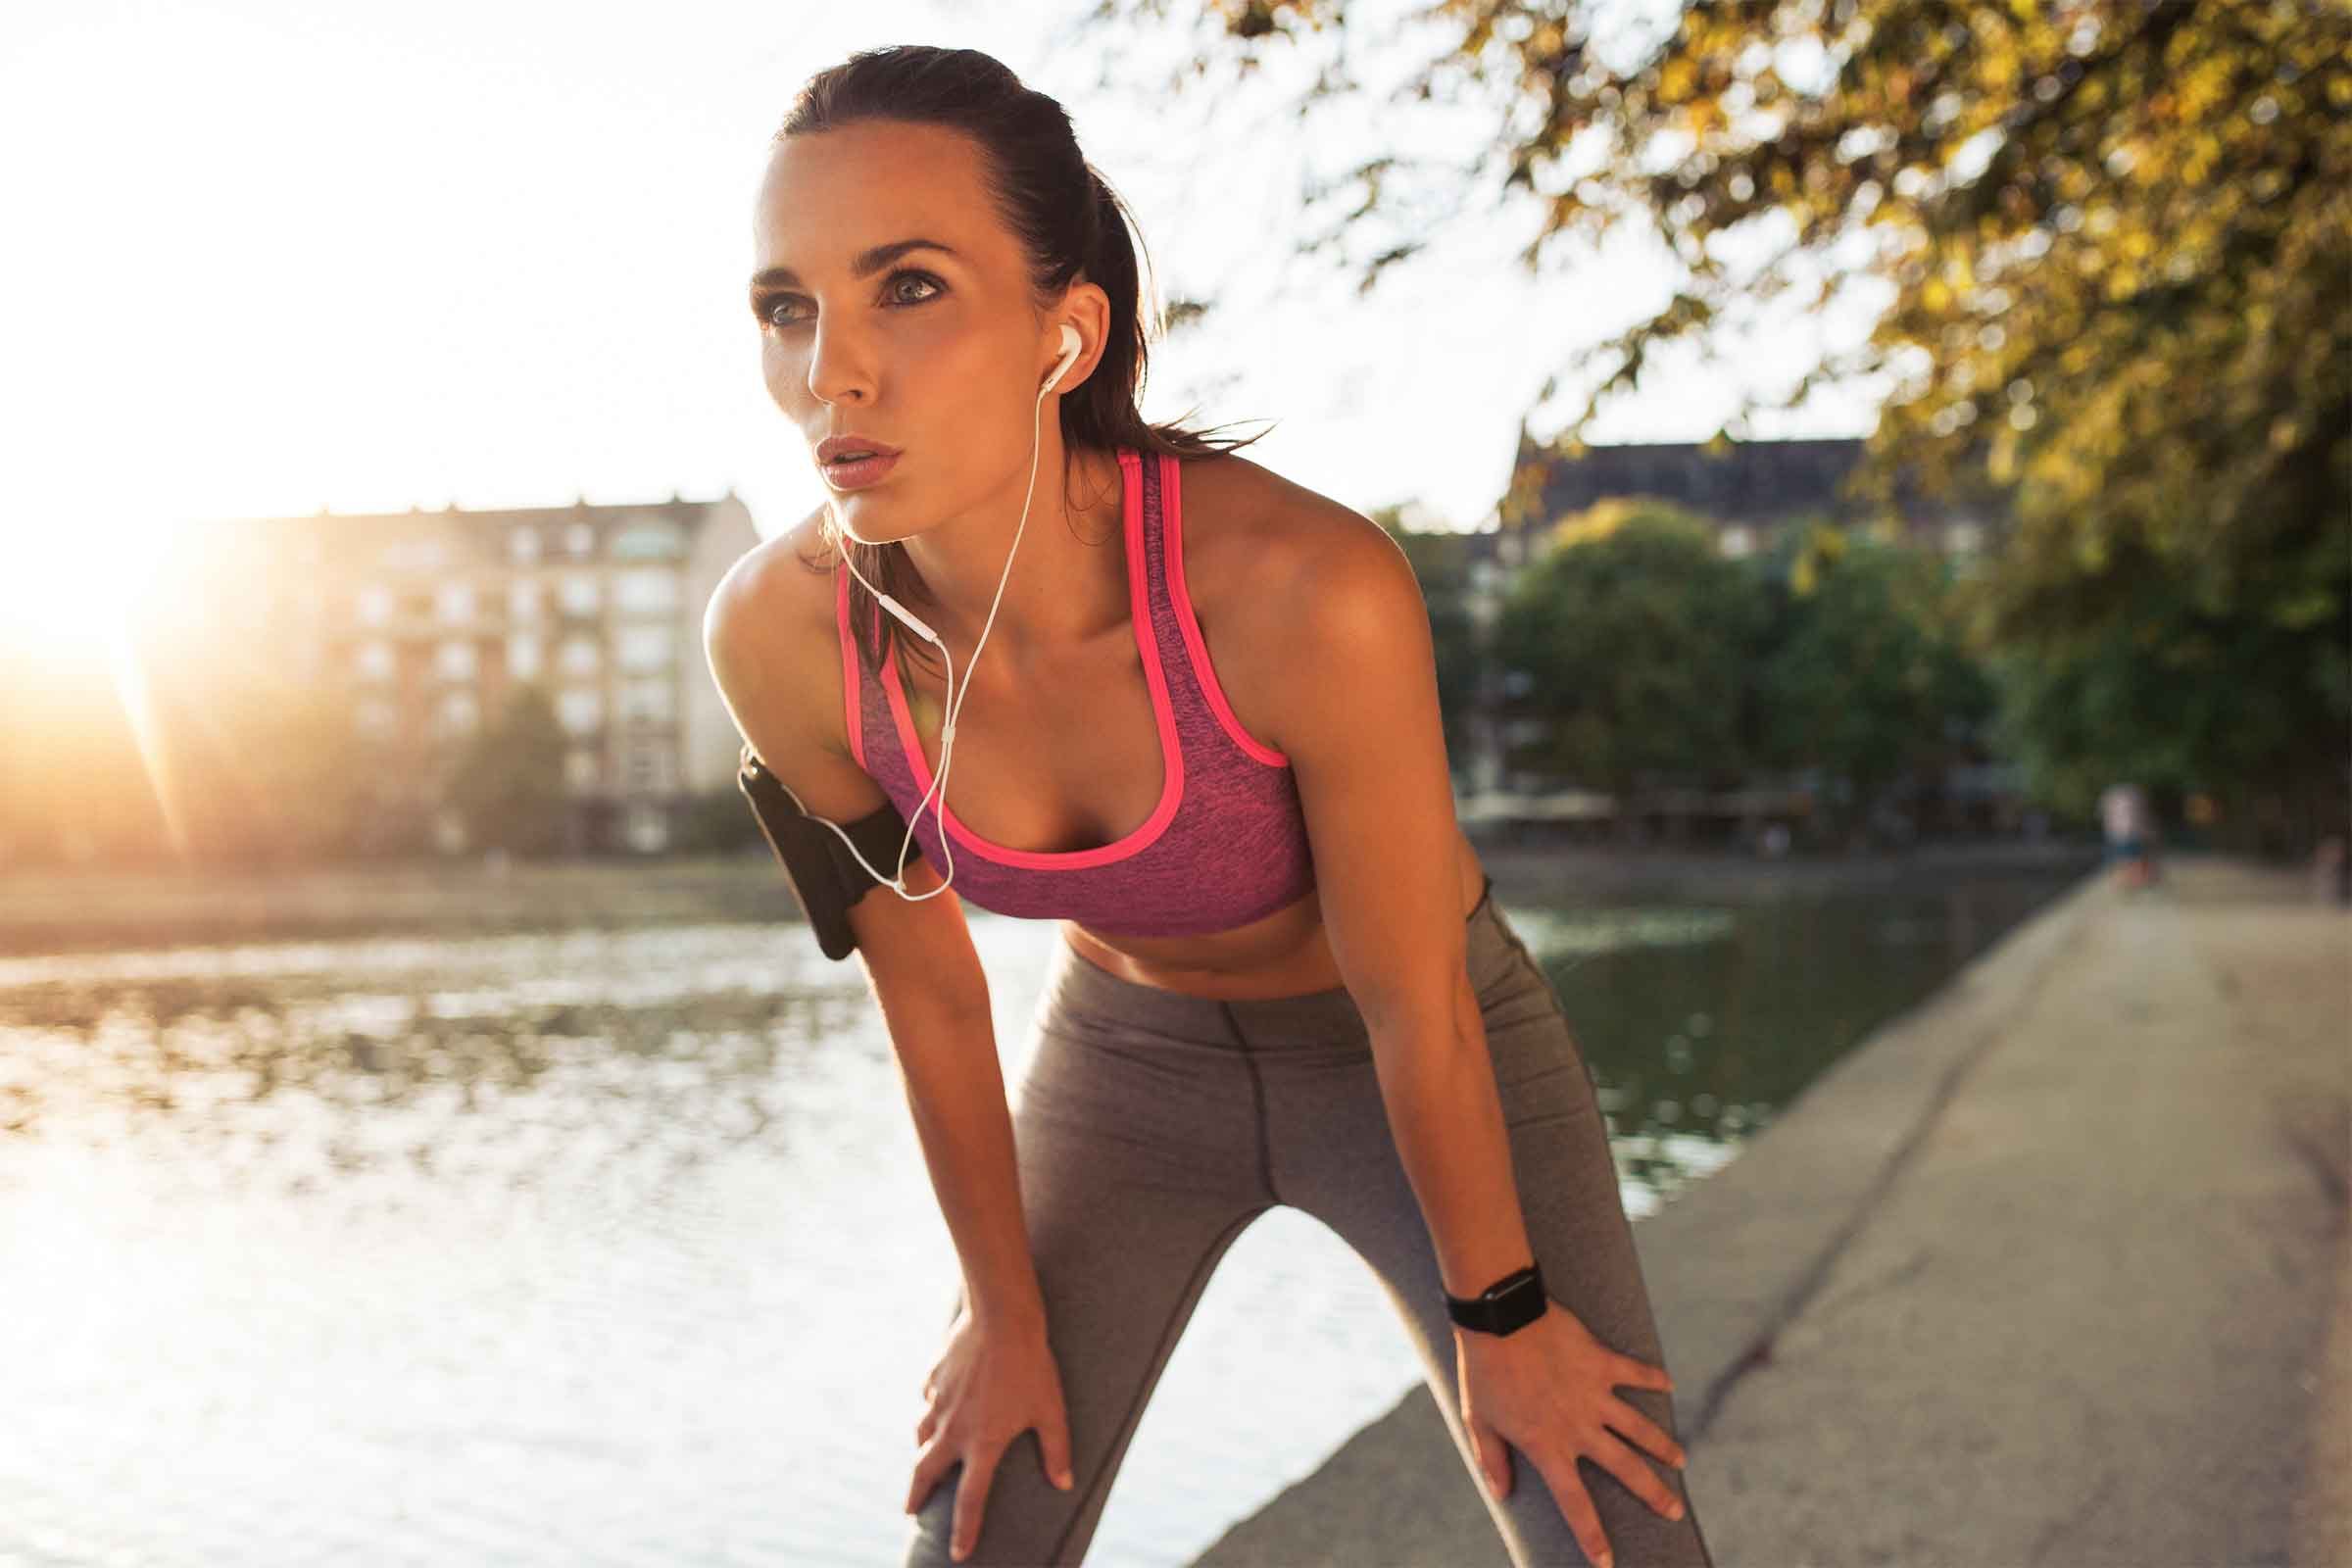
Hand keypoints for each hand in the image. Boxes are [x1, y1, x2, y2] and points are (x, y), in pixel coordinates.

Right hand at [907, 1299, 1077, 1562]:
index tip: (958, 1554)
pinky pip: (927, 1402)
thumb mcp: (1050, 1410)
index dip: (964, 1530)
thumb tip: (1065, 1485)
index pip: (970, 1500)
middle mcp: (953, 1429)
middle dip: (916, 1497)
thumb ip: (1057, 1450)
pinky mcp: (932, 1379)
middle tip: (911, 1512)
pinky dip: (930, 1411)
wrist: (1001, 1316)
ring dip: (921, 1453)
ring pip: (920, 1436)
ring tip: (924, 1461)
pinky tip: (938, 1406)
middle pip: (924, 1474)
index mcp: (982, 1443)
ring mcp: (938, 1403)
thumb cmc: (1032, 1365)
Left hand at [1455, 1299, 1687, 1567]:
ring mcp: (1595, 1394)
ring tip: (1680, 1461)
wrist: (1500, 1317)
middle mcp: (1579, 1426)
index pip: (1575, 1502)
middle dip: (1653, 1494)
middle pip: (1625, 1469)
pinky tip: (1668, 1386)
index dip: (1591, 1534)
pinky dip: (1653, 1379)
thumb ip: (1492, 1459)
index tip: (1606, 1561)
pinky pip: (1635, 1373)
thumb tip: (1501, 1495)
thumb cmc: (1484, 1370)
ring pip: (1639, 1428)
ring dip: (1662, 1446)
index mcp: (1548, 1446)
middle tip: (1675, 1511)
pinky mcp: (1602, 1361)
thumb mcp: (1478, 1420)